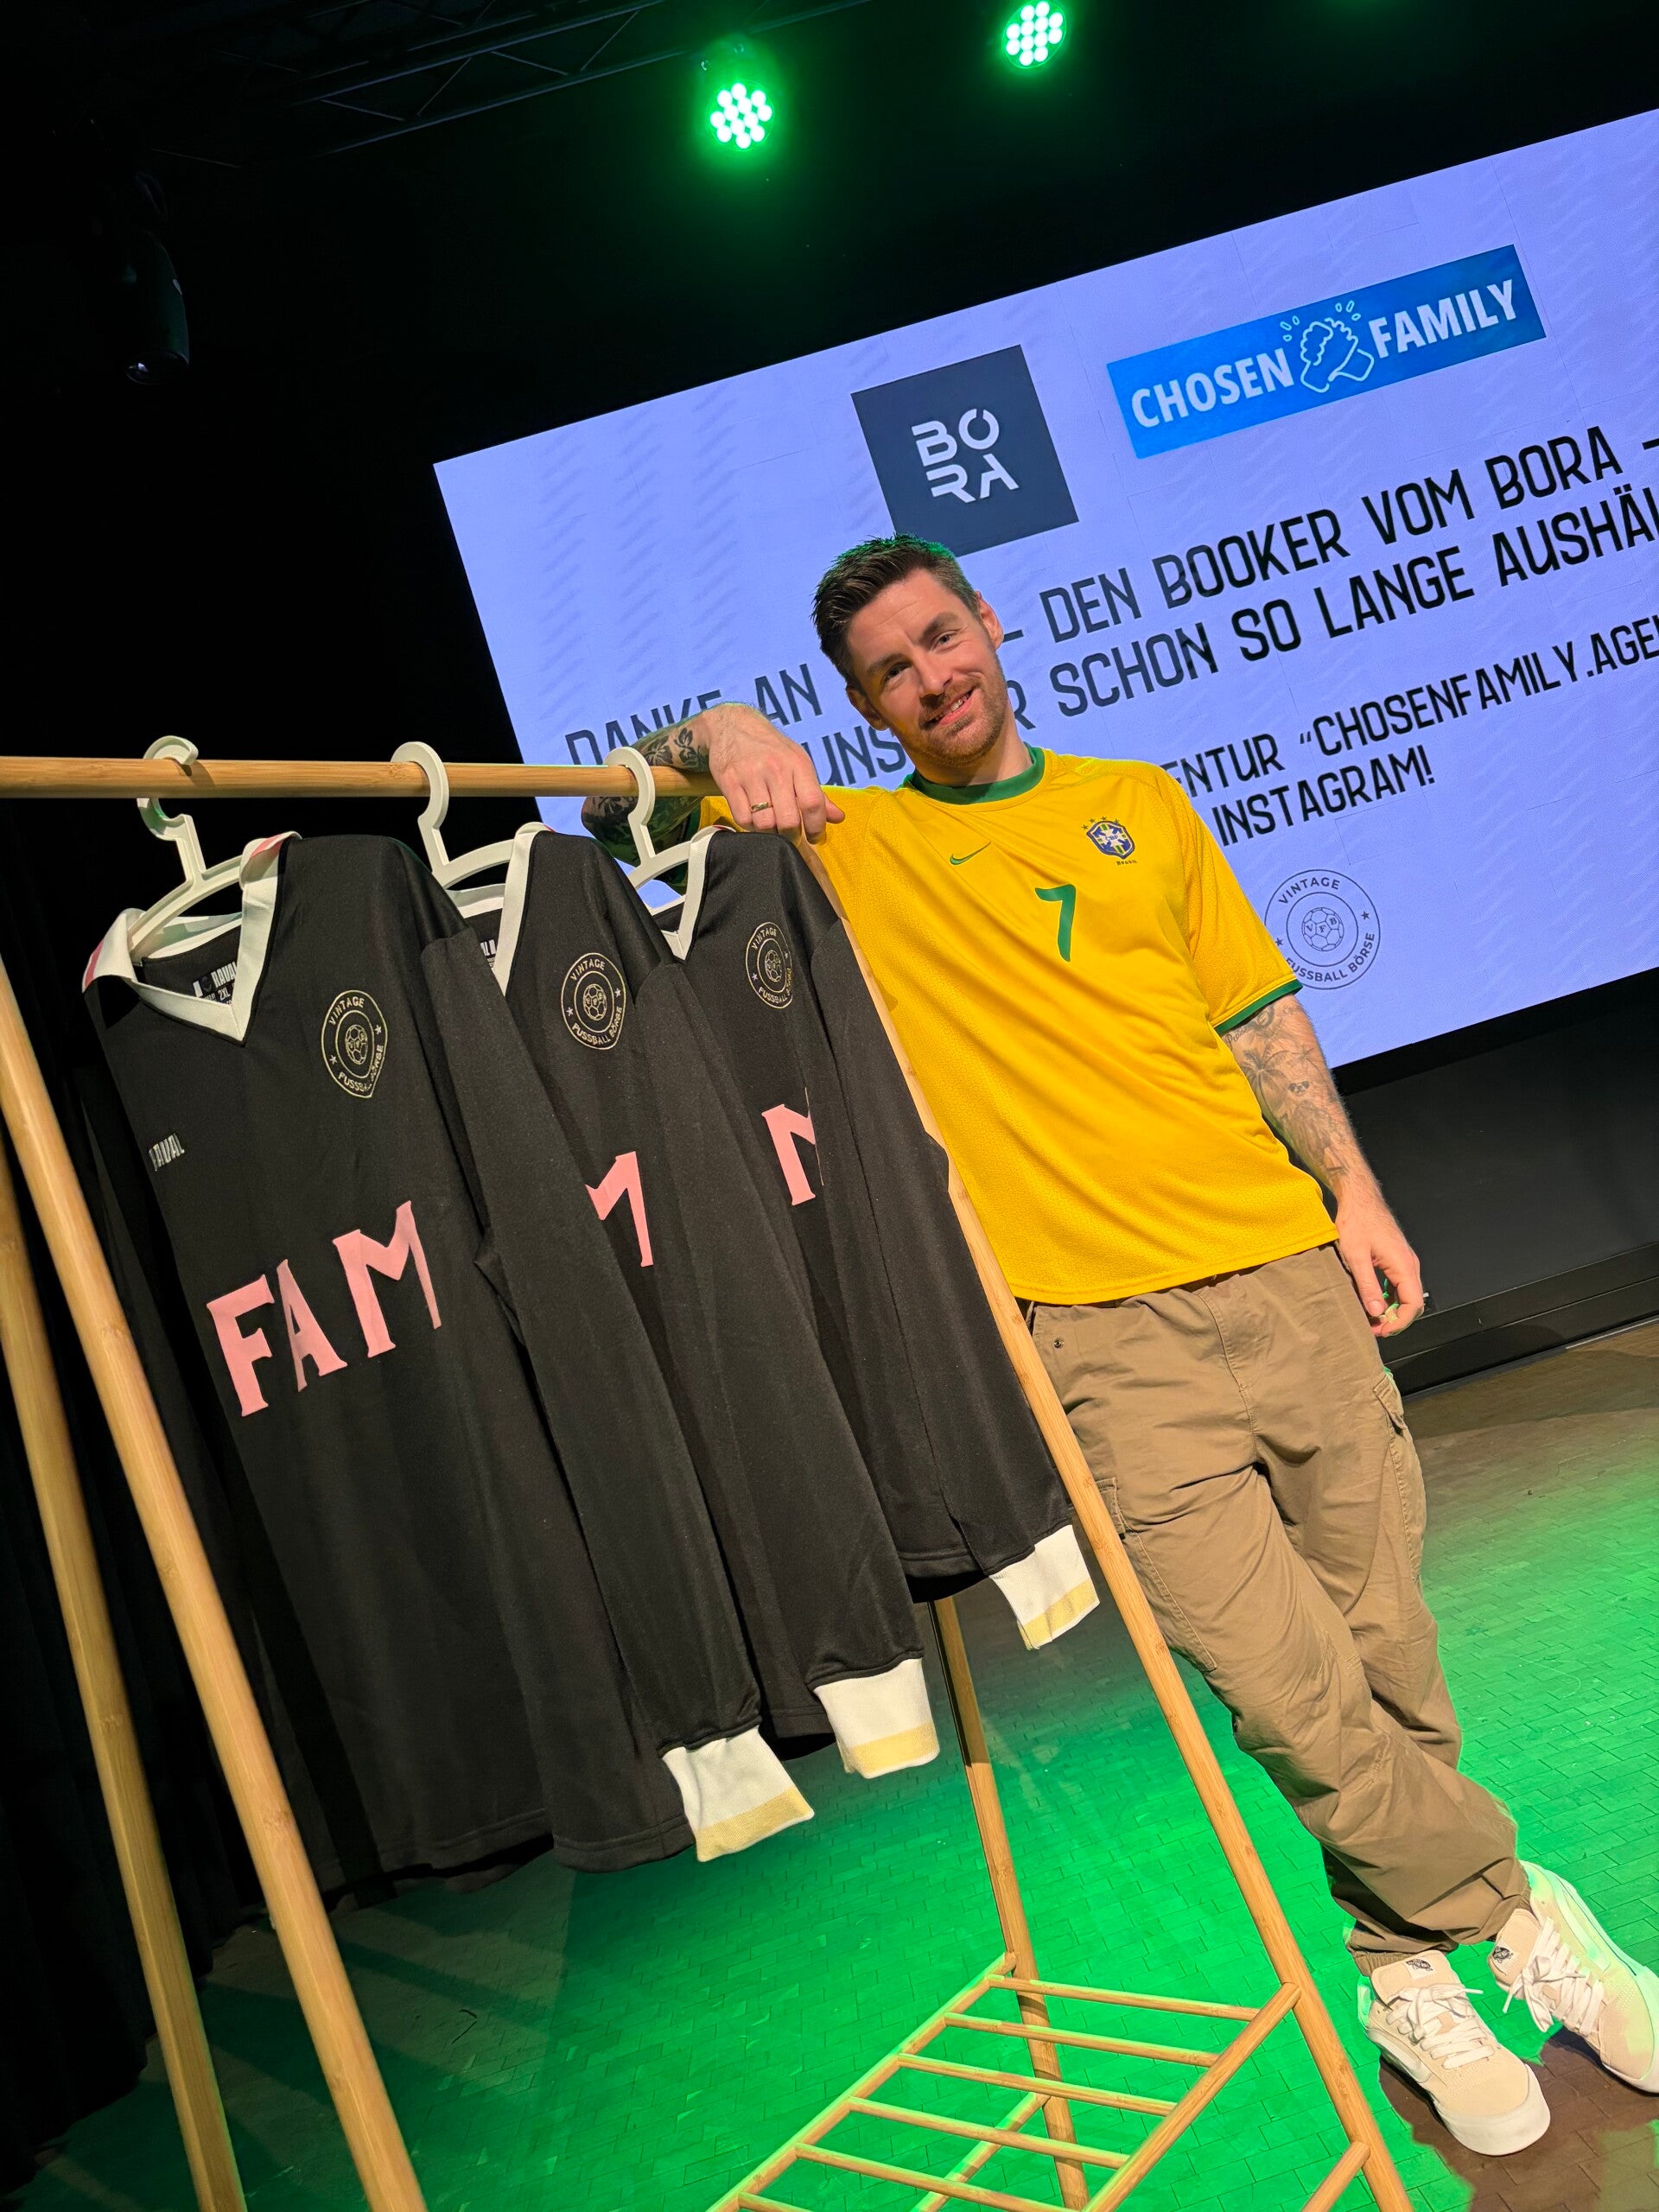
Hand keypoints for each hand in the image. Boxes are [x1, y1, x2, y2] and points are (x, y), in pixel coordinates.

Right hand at [704, 703, 845, 841]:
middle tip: (790, 837)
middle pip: (789, 820)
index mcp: (797, 764)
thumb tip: (839, 817)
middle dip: (791, 836)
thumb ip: (817, 793)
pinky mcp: (729, 782)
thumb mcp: (798, 762)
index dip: (816, 827)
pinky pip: (742, 819)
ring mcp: (750, 776)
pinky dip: (749, 826)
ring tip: (771, 829)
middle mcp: (775, 769)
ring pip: (764, 823)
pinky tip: (753, 819)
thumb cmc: (770, 748)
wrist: (733, 725)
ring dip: (770, 834)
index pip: (813, 803)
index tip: (814, 837)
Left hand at [1334, 1181, 1423, 1336]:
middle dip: (1395, 1320)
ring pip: (1405, 1296)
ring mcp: (1404, 1262)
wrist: (1359, 1199)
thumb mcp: (1356, 1256)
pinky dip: (1388, 1298)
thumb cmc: (1357, 1222)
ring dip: (1391, 1310)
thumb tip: (1377, 1312)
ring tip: (1370, 1318)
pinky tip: (1371, 1301)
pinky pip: (1398, 1286)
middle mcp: (1409, 1264)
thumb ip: (1367, 1286)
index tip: (1381, 1330)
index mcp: (1403, 1264)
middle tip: (1373, 1328)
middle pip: (1412, 1303)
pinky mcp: (1396, 1260)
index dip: (1399, 1323)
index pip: (1413, 1304)